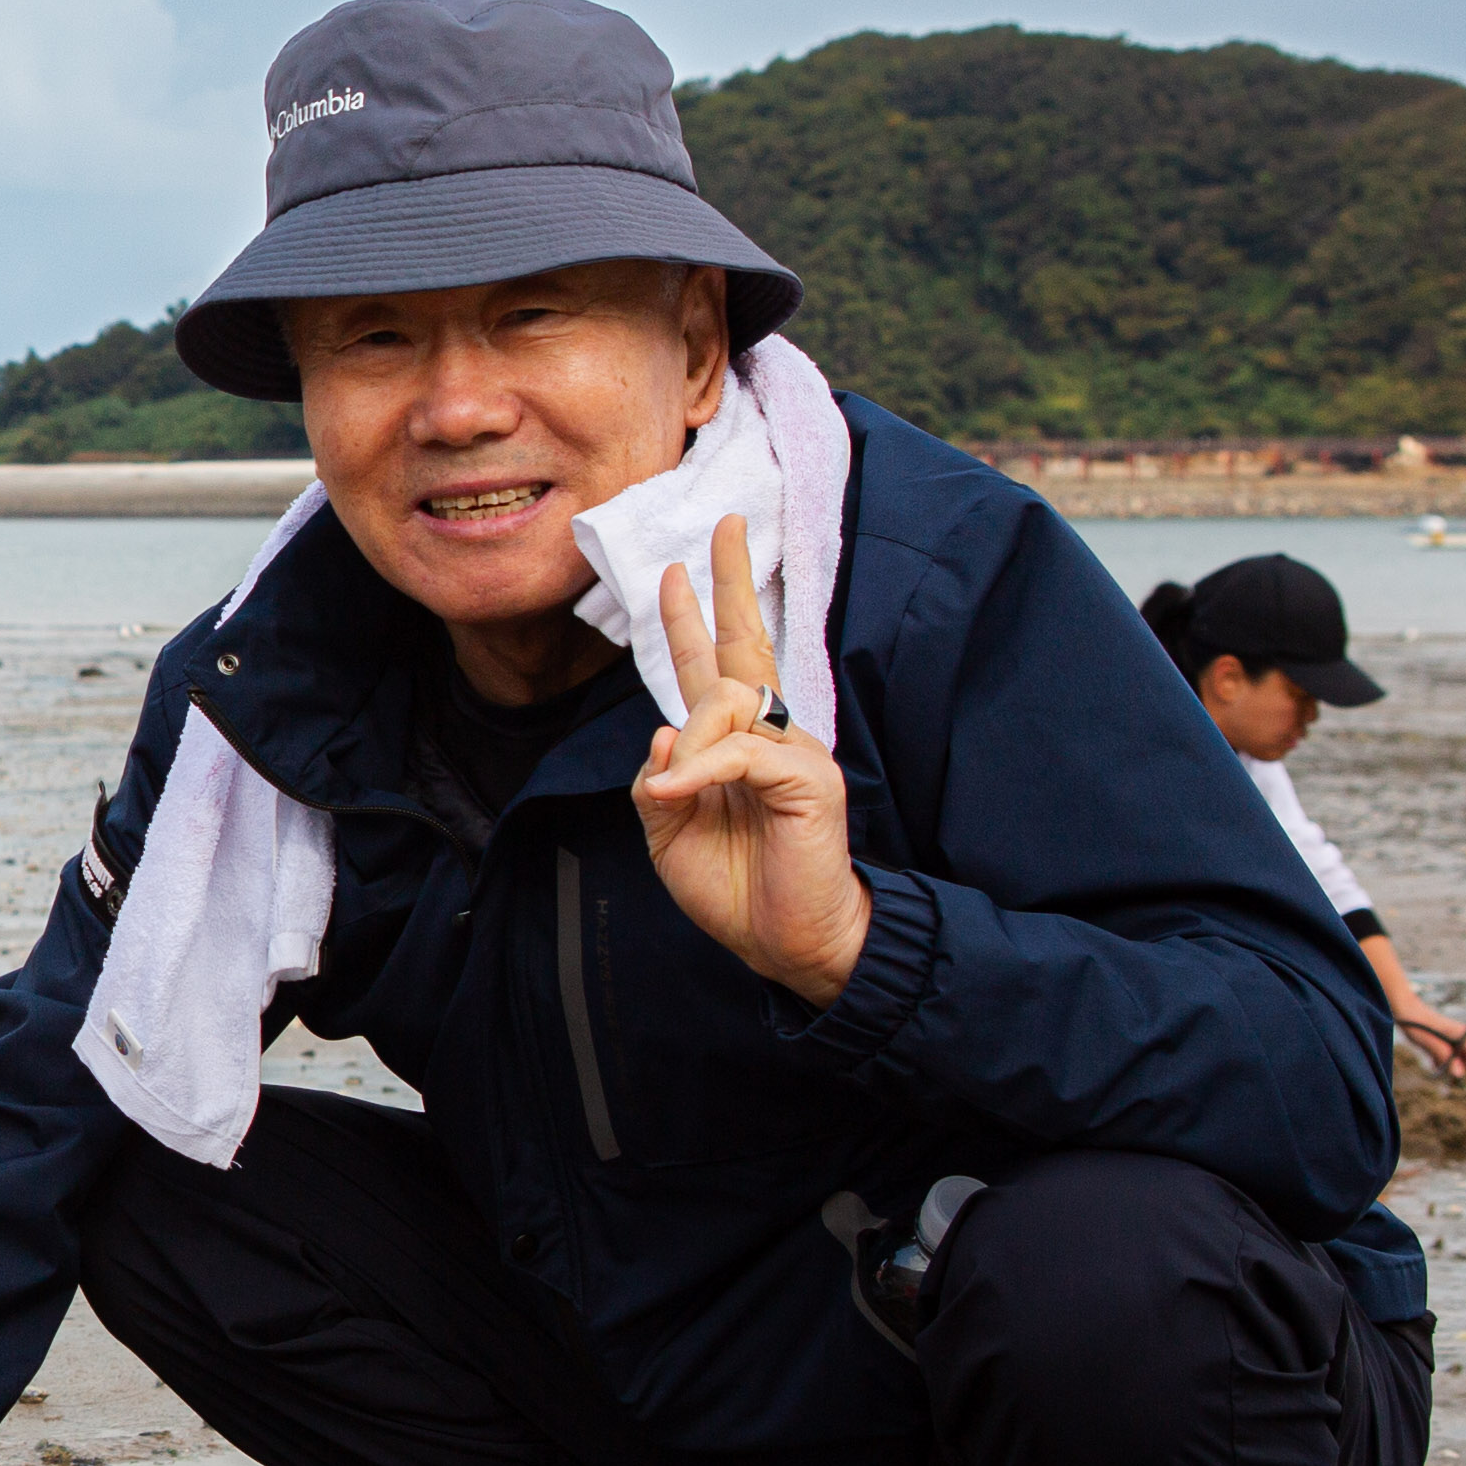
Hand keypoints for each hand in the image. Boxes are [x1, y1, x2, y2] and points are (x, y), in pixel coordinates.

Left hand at [631, 514, 870, 1006]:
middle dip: (730, 583)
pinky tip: (681, 795)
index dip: (692, 619)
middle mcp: (770, 736)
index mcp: (737, 745)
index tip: (678, 569)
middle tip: (725, 523)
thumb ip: (658, 781)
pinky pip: (738, 754)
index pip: (714, 668)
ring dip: (688, 746)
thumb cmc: (735, 889)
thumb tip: (660, 731)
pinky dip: (701, 772)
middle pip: (743, 647)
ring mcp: (794, 751)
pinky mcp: (807, 778)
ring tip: (679, 796)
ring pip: (723, 706)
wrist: (788, 942)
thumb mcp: (670, 834)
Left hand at [1394, 1000, 1465, 1086]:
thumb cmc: (1418, 1026)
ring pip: (1462, 1061)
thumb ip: (1446, 1059)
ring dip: (1455, 1072)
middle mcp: (1463, 1038)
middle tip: (1454, 1086)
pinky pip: (1452, 1059)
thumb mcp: (1431, 1044)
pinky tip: (1435, 1066)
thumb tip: (1459, 1075)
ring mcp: (1455, 1041)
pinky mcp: (1446, 1045)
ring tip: (1443, 1079)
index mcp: (1463, 1034)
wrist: (1406, 1012)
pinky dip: (1446, 1066)